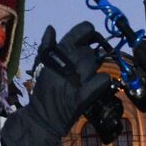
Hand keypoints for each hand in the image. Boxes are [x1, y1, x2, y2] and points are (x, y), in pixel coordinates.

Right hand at [1, 22, 112, 145]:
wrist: (42, 117)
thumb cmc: (42, 90)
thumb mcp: (41, 64)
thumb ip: (47, 46)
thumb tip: (51, 28)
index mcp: (57, 53)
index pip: (80, 32)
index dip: (89, 32)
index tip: (91, 37)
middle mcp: (66, 63)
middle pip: (90, 51)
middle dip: (90, 58)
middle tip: (85, 68)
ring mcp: (75, 80)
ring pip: (96, 64)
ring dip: (95, 70)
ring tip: (88, 78)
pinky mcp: (82, 96)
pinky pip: (101, 82)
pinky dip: (103, 82)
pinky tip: (101, 84)